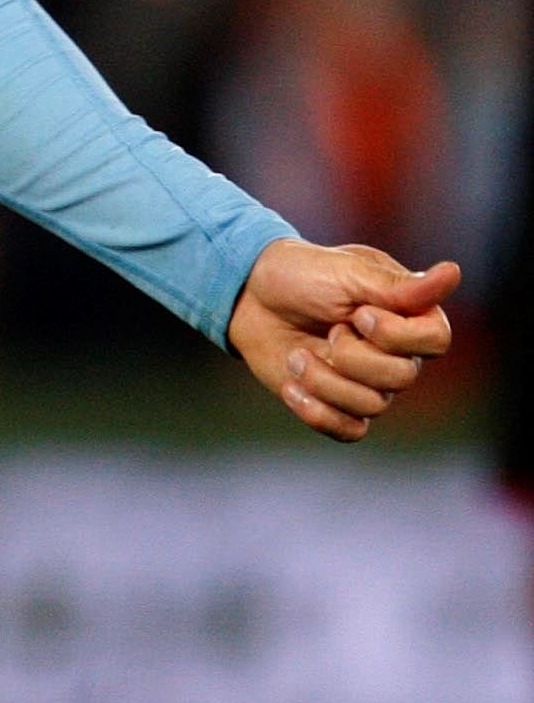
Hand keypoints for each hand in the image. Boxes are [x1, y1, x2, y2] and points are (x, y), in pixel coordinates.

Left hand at [227, 237, 456, 441]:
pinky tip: (292, 386)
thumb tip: (453, 272)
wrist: (249, 296)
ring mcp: (368, 383)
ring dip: (324, 379)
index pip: (436, 340)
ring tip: (297, 355)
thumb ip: (398, 285)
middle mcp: (396, 354)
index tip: (359, 313)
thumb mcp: (346, 271)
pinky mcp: (339, 405)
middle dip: (353, 356)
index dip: (397, 334)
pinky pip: (349, 430)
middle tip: (328, 330)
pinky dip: (316, 411)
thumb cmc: (301, 274)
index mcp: (408, 315)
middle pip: (402, 377)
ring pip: (372, 405)